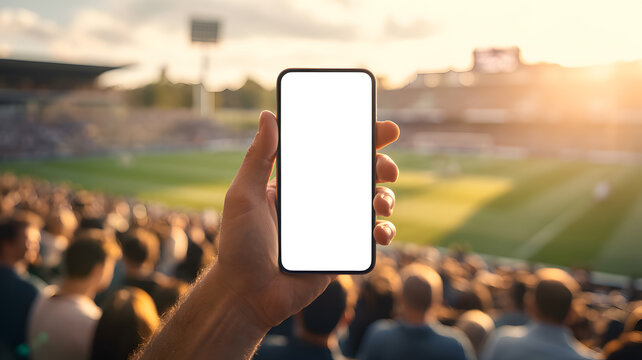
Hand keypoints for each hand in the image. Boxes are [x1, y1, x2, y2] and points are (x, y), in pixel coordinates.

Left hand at [215, 110, 399, 330]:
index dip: (358, 138)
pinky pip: (369, 237)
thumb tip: (267, 115)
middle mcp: (319, 201)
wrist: (247, 295)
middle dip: (380, 165)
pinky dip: (383, 231)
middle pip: (359, 175)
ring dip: (386, 197)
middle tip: (386, 168)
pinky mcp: (341, 251)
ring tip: (381, 202)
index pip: (331, 153)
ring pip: (371, 203)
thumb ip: (258, 157)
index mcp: (298, 184)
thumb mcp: (243, 196)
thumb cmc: (239, 245)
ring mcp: (332, 226)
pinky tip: (380, 231)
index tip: (380, 128)